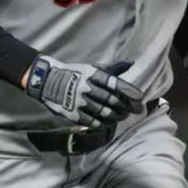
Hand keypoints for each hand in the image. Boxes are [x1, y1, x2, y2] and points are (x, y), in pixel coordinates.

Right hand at [23, 56, 144, 127]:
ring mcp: (80, 102)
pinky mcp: (73, 114)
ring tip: (123, 116)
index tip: (140, 98)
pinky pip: (93, 122)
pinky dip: (104, 123)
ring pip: (104, 112)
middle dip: (127, 106)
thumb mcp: (91, 67)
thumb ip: (111, 69)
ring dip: (117, 115)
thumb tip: (131, 64)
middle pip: (112, 100)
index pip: (115, 84)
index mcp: (92, 74)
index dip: (129, 92)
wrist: (47, 80)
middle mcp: (87, 87)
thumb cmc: (74, 73)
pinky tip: (109, 123)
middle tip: (136, 110)